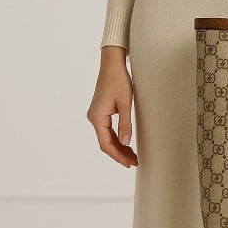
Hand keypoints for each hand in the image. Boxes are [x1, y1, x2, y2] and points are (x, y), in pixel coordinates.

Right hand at [87, 47, 137, 167]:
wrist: (112, 64)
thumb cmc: (119, 80)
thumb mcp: (125, 103)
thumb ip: (125, 124)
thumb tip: (125, 142)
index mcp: (97, 117)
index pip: (106, 144)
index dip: (118, 155)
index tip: (130, 163)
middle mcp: (94, 118)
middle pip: (105, 143)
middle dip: (119, 153)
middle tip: (134, 162)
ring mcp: (96, 115)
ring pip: (106, 137)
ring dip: (118, 146)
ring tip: (132, 155)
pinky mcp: (100, 111)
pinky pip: (107, 130)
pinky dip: (116, 138)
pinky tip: (126, 142)